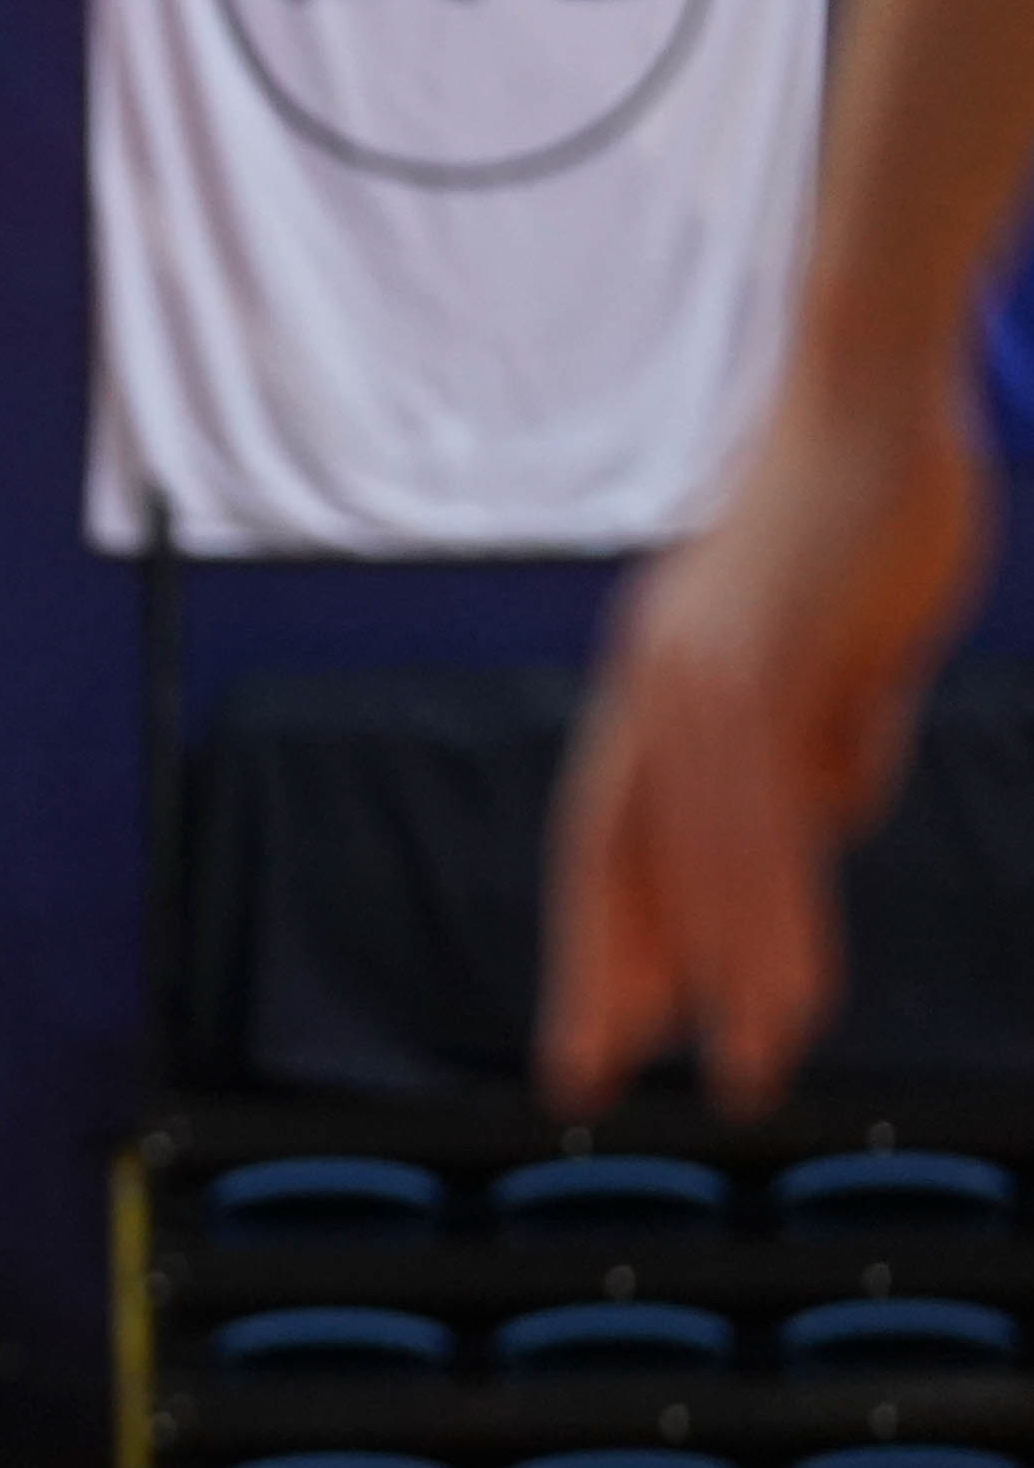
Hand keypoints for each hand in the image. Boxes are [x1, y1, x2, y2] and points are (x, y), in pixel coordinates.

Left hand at [543, 377, 992, 1118]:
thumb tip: (828, 818)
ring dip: (720, 965)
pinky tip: (782, 974)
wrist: (878, 390)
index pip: (611, 832)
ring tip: (744, 1059)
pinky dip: (764, 904)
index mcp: (662, 683)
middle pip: (612, 856)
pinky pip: (749, 815)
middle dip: (606, 972)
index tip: (607, 1020)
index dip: (607, 929)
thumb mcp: (849, 649)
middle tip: (588, 1077)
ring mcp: (693, 674)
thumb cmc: (876, 508)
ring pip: (693, 854)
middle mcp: (654, 685)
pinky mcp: (748, 662)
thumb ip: (832, 732)